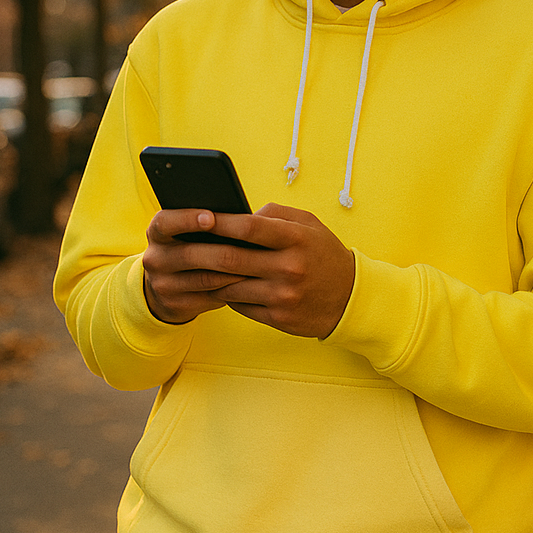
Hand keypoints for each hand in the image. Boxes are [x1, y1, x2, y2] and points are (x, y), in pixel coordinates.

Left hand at [142, 204, 354, 337]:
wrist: (350, 298)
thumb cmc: (323, 254)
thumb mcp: (308, 225)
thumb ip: (274, 215)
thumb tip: (236, 214)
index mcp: (296, 239)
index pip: (249, 227)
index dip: (220, 221)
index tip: (198, 216)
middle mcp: (289, 268)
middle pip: (232, 258)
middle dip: (202, 251)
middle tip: (182, 245)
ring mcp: (283, 296)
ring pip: (230, 285)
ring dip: (208, 276)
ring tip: (193, 267)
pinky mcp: (279, 318)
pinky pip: (239, 305)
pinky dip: (224, 294)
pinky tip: (216, 286)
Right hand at [142, 208, 256, 324]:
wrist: (169, 288)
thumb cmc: (192, 249)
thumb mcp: (188, 234)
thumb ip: (209, 224)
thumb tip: (244, 217)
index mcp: (157, 233)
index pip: (165, 222)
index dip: (187, 219)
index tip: (211, 217)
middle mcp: (155, 258)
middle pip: (189, 254)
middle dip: (221, 251)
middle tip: (251, 245)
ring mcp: (163, 285)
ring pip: (204, 279)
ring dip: (233, 272)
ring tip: (258, 264)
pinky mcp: (176, 305)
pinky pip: (209, 297)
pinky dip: (231, 290)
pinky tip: (249, 284)